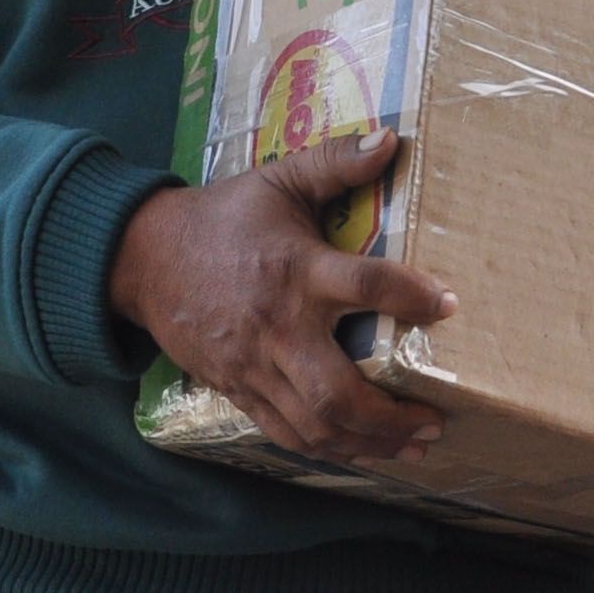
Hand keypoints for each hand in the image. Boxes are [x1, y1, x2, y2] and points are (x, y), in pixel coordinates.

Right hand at [108, 131, 451, 464]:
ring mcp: (255, 366)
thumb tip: (392, 140)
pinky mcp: (238, 390)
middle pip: (337, 392)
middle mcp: (278, 327)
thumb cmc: (223, 218)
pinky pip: (286, 435)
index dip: (412, 297)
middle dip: (393, 416)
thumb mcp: (277, 180)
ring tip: (413, 445)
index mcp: (296, 270)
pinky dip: (329, 450)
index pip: (367, 286)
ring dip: (370, 443)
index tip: (450, 306)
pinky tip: (362, 452)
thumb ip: (335, 162)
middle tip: (437, 418)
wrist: (144, 257)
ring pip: (316, 425)